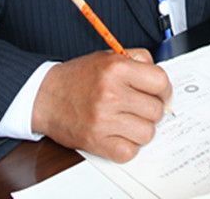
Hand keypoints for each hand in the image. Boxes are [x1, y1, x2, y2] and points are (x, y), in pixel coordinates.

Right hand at [31, 48, 171, 161]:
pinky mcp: (96, 141)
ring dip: (140, 129)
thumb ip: (137, 61)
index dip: (164, 89)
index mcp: (116, 69)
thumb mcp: (108, 57)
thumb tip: (161, 81)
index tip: (160, 94)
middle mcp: (111, 93)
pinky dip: (127, 146)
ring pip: (147, 133)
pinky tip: (118, 134)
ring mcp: (104, 119)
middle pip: (156, 110)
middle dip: (151, 109)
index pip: (160, 81)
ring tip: (127, 120)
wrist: (45, 96)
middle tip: (139, 107)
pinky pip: (129, 151)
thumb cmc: (77, 77)